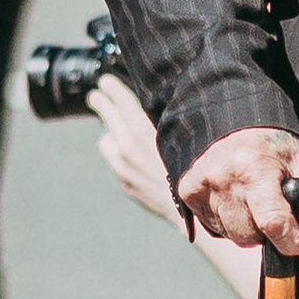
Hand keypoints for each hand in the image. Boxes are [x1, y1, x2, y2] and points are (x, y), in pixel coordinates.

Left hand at [91, 76, 182, 225]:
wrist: (196, 216)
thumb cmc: (199, 174)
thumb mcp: (186, 141)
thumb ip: (168, 124)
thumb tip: (158, 109)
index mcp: (142, 134)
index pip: (121, 103)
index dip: (112, 89)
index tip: (105, 81)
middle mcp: (127, 150)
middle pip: (108, 119)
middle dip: (102, 103)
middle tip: (98, 95)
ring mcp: (123, 169)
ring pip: (108, 142)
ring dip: (113, 133)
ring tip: (119, 129)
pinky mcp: (125, 184)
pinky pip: (117, 162)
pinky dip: (123, 155)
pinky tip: (139, 157)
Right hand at [176, 127, 298, 257]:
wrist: (235, 124)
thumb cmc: (274, 147)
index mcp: (255, 169)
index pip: (273, 222)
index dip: (294, 242)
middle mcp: (222, 178)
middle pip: (250, 235)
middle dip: (270, 231)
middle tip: (277, 207)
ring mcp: (200, 186)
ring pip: (232, 235)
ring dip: (250, 227)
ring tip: (256, 199)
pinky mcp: (187, 192)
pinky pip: (215, 228)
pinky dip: (231, 221)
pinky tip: (237, 199)